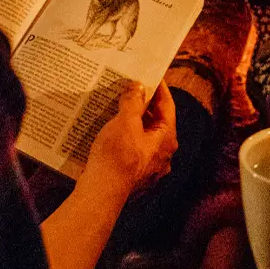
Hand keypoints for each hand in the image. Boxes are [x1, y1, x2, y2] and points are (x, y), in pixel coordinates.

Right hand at [82, 80, 177, 195]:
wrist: (101, 193)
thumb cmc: (117, 157)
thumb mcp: (125, 122)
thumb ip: (133, 102)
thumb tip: (138, 88)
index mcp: (167, 140)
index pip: (168, 107)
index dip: (159, 89)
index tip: (151, 75)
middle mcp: (163, 156)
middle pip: (157, 123)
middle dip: (144, 106)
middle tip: (131, 88)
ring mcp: (150, 168)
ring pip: (144, 137)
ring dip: (133, 122)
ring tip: (119, 107)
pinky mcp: (135, 176)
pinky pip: (133, 150)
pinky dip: (126, 138)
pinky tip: (112, 130)